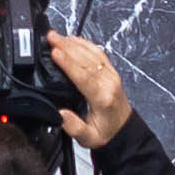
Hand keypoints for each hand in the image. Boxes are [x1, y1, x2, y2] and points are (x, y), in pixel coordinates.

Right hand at [40, 28, 133, 148]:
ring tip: (56, 36)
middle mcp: (109, 83)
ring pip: (92, 53)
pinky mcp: (111, 71)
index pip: (84, 76)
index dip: (68, 63)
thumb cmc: (106, 133)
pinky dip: (85, 44)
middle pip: (86, 60)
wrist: (124, 132)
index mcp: (102, 98)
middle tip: (50, 38)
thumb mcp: (88, 138)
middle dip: (67, 47)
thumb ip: (74, 127)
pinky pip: (98, 53)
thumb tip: (61, 114)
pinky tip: (73, 39)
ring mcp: (111, 75)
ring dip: (73, 43)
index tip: (55, 53)